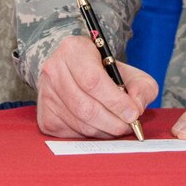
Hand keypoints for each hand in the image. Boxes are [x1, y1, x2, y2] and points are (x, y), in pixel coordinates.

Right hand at [36, 34, 159, 137]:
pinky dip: (91, 136)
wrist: (75, 72)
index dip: (115, 101)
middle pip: (85, 107)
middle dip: (113, 122)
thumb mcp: (128, 71)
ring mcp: (46, 94)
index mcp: (74, 49)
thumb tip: (136, 108)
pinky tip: (99, 126)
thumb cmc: (104, 72)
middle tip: (129, 125)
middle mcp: (54, 69)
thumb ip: (141, 87)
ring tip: (117, 126)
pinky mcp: (45, 116)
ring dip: (104, 131)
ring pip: (80, 123)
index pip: (93, 81)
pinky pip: (71, 134)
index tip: (133, 113)